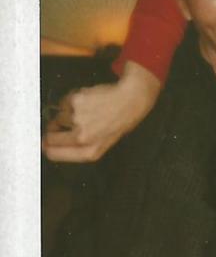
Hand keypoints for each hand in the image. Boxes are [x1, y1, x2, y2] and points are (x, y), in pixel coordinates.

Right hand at [41, 61, 160, 163]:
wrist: (129, 101)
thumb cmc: (118, 122)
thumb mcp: (103, 143)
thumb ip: (80, 148)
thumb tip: (52, 146)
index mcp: (91, 152)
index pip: (55, 155)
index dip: (48, 149)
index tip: (45, 145)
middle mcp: (83, 138)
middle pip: (50, 137)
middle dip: (52, 131)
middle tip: (61, 126)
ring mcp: (77, 119)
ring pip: (58, 118)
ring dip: (66, 114)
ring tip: (85, 113)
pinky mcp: (75, 103)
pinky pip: (62, 103)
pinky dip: (70, 102)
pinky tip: (86, 103)